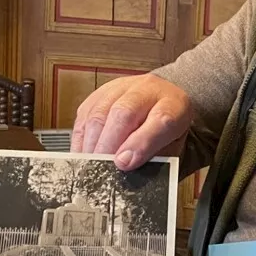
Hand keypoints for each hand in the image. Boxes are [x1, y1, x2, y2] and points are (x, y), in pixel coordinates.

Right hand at [71, 74, 191, 170]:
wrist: (162, 98)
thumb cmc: (166, 127)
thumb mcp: (172, 145)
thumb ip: (155, 156)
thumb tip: (126, 167)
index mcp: (174, 106)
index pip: (161, 120)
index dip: (141, 143)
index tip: (124, 164)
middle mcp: (148, 89)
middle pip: (124, 112)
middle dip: (109, 144)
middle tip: (102, 168)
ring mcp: (123, 87)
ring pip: (100, 112)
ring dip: (92, 142)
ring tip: (90, 164)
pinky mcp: (101, 92)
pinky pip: (85, 113)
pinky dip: (81, 136)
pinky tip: (83, 152)